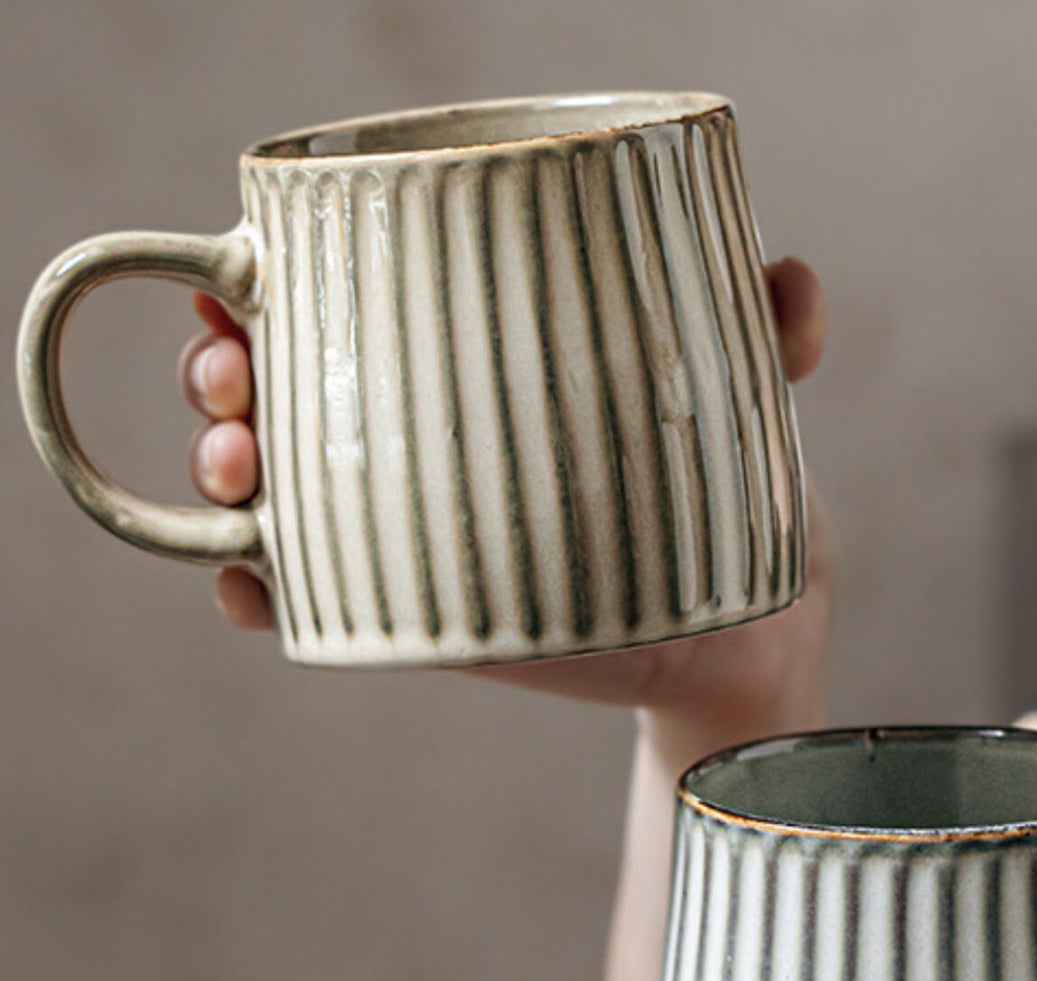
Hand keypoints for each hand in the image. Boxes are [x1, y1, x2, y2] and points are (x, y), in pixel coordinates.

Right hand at [180, 257, 831, 732]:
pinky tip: (250, 586)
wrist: (738, 622)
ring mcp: (405, 529)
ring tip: (240, 466)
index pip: (333, 309)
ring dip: (219, 473)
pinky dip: (255, 593)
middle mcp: (414, 440)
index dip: (262, 287)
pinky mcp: (417, 614)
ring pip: (268, 493)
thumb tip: (792, 283)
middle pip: (271, 391)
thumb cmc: (718, 485)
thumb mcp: (734, 394)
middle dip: (221, 373)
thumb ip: (764, 328)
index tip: (249, 279)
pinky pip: (307, 603)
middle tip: (236, 376)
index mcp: (464, 369)